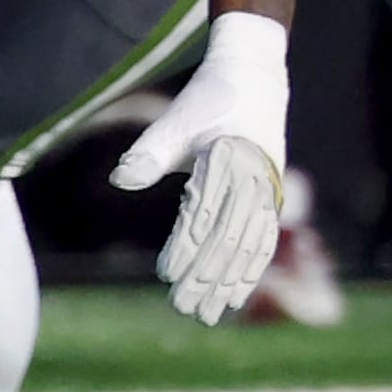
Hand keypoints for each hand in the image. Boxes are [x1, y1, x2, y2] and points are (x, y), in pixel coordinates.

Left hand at [109, 9, 289, 324]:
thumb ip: (150, 153)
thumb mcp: (176, 120)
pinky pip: (264, 239)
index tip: (166, 276)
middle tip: (183, 309)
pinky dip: (251, 268)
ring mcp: (267, 190)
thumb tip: (119, 179)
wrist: (255, 78)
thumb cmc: (208, 99)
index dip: (185, 248)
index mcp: (228, 161)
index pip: (204, 216)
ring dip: (230, 282)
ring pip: (249, 246)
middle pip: (228, 240)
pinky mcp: (272, 196)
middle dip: (206, 278)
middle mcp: (252, 180)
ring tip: (210, 313)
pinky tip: (238, 293)